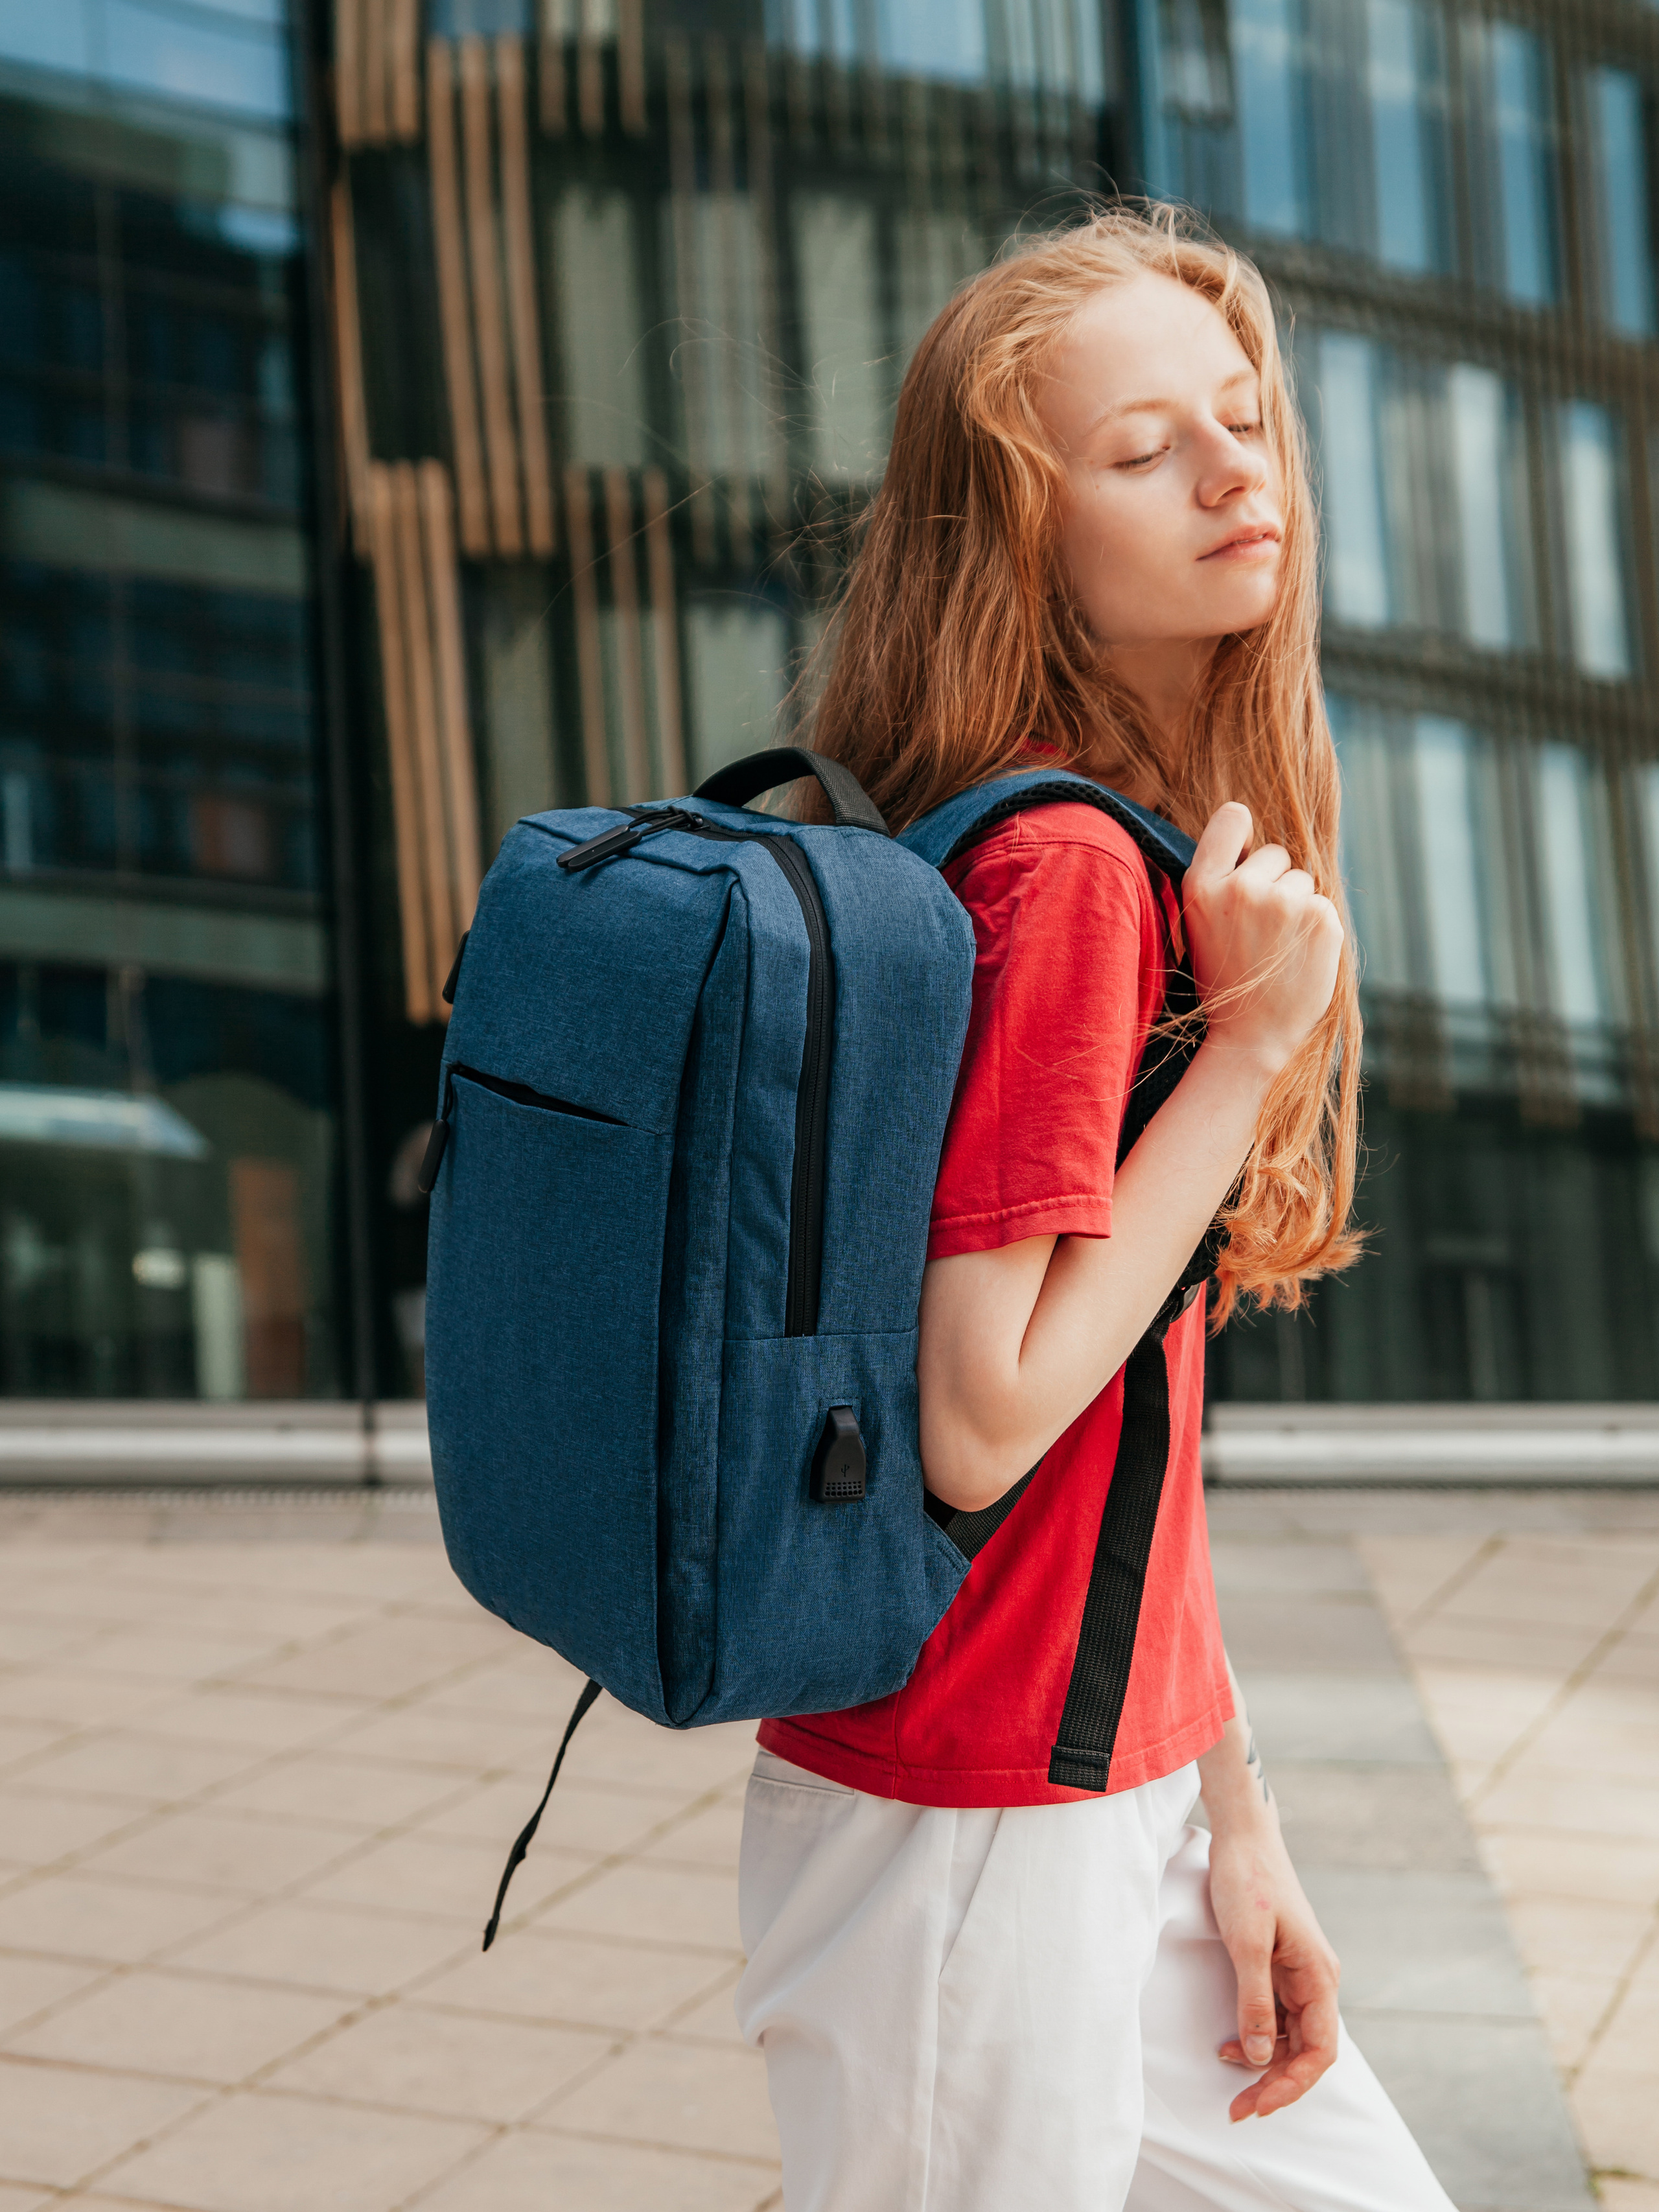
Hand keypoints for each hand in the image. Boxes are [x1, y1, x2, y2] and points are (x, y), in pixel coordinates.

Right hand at [1183, 801, 1342, 1075]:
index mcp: (1201, 886)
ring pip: (1302, 880)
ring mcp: (1282, 902)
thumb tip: (1258, 846)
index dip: (1243, 831)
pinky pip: (1324, 903)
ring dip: (1297, 906)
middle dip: (1274, 882)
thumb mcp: (1202, 925)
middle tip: (1260, 930)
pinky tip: (1300, 956)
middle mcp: (1240, 888)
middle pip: (1275, 854)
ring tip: (1279, 947)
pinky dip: (1318, 927)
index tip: (1246, 852)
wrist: (1252, 1036)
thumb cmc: (1227, 979)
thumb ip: (1223, 881)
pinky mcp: (1320, 918)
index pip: (1232, 818)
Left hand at [1206, 1819, 1339, 2121]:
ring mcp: (1298, 1974)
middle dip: (1276, 2083)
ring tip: (1233, 2084)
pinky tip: (1233, 2046)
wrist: (1243, 1837)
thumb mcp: (1247, 1943)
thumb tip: (1262, 2056)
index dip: (1293, 2084)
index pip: (1320, 2050)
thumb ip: (1256, 2001)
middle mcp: (1316, 1980)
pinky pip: (1277, 2016)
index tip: (1259, 2104)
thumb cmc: (1248, 1881)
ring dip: (1266, 2065)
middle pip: (1306, 2050)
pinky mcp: (1279, 1967)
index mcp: (1319, 1976)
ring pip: (1291, 2037)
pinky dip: (1258, 2037)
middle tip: (1239, 2109)